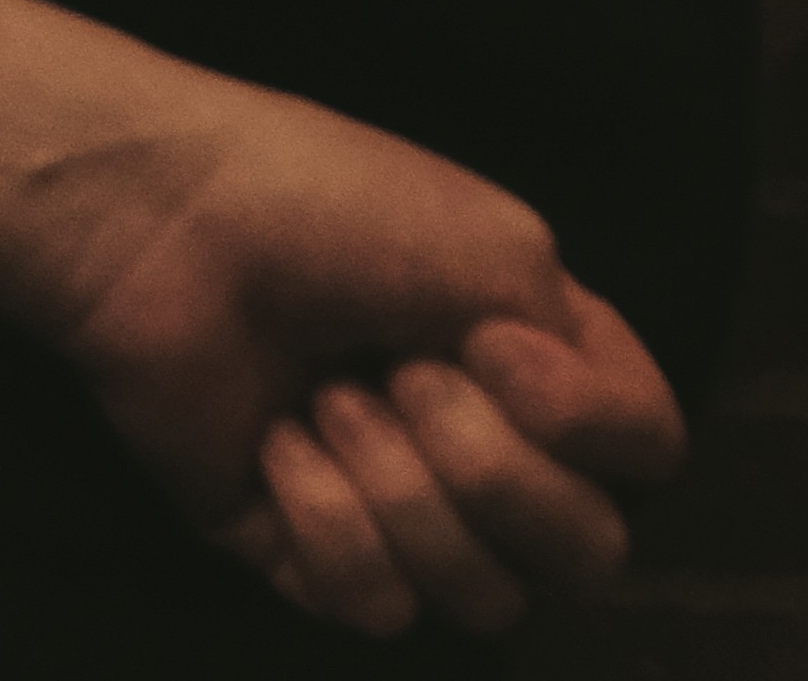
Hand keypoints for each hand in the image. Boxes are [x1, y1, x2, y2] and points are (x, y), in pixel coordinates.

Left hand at [29, 84, 685, 635]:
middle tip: (399, 375)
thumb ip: (590, 366)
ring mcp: (391, 503)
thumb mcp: (501, 249)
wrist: (159, 220)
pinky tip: (275, 443)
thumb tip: (576, 453)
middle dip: (496, 470)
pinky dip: (328, 521)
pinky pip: (374, 604)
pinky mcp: (298, 545)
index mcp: (541, 365)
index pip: (648, 455)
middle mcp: (482, 443)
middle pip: (586, 555)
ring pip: (483, 597)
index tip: (491, 345)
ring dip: (404, 491)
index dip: (592, 426)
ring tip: (324, 397)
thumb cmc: (321, 202)